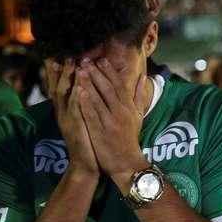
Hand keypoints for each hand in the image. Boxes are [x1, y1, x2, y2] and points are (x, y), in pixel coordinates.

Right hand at [45, 59, 98, 177]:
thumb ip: (86, 104)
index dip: (61, 70)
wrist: (86, 165)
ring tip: (72, 63)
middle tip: (64, 53)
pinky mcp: (75, 128)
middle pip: (60, 86)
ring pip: (66, 95)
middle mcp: (64, 112)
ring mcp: (68, 119)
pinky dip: (77, 99)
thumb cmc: (89, 141)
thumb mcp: (86, 120)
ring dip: (69, 79)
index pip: (62, 85)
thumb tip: (88, 89)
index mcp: (68, 109)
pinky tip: (80, 88)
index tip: (62, 54)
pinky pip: (76, 111)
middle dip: (62, 70)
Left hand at [77, 58, 150, 184]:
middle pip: (108, 88)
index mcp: (129, 107)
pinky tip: (78, 92)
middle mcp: (121, 112)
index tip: (101, 59)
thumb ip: (139, 96)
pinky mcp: (100, 131)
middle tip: (86, 60)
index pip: (119, 85)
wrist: (126, 162)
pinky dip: (85, 102)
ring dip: (89, 83)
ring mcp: (110, 121)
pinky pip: (92, 114)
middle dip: (96, 73)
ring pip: (98, 99)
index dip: (109, 72)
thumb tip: (143, 78)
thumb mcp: (138, 116)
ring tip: (80, 70)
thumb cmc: (130, 138)